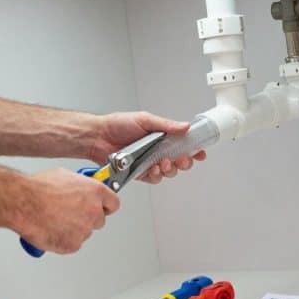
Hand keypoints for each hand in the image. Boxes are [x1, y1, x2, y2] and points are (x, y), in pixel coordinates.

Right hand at [17, 168, 120, 253]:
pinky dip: (63, 240)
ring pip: (84, 233)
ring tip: (55, 220)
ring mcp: (84, 229)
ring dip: (74, 230)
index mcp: (95, 192)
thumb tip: (81, 189)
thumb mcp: (65, 176)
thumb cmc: (39, 188)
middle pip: (99, 221)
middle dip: (88, 219)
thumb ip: (80, 186)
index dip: (106, 206)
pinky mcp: (72, 244)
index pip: (113, 204)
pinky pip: (72, 244)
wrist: (23, 203)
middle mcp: (93, 211)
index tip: (102, 207)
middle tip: (72, 214)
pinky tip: (52, 229)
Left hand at [89, 112, 206, 183]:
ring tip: (163, 163)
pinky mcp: (140, 173)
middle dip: (184, 162)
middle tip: (182, 159)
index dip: (194, 149)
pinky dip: (155, 176)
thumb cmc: (118, 125)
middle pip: (179, 161)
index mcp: (161, 137)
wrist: (98, 136)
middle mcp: (157, 151)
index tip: (200, 152)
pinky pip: (153, 179)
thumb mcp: (145, 120)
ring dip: (169, 169)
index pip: (183, 144)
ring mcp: (149, 162)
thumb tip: (185, 126)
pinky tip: (152, 169)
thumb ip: (166, 125)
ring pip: (168, 172)